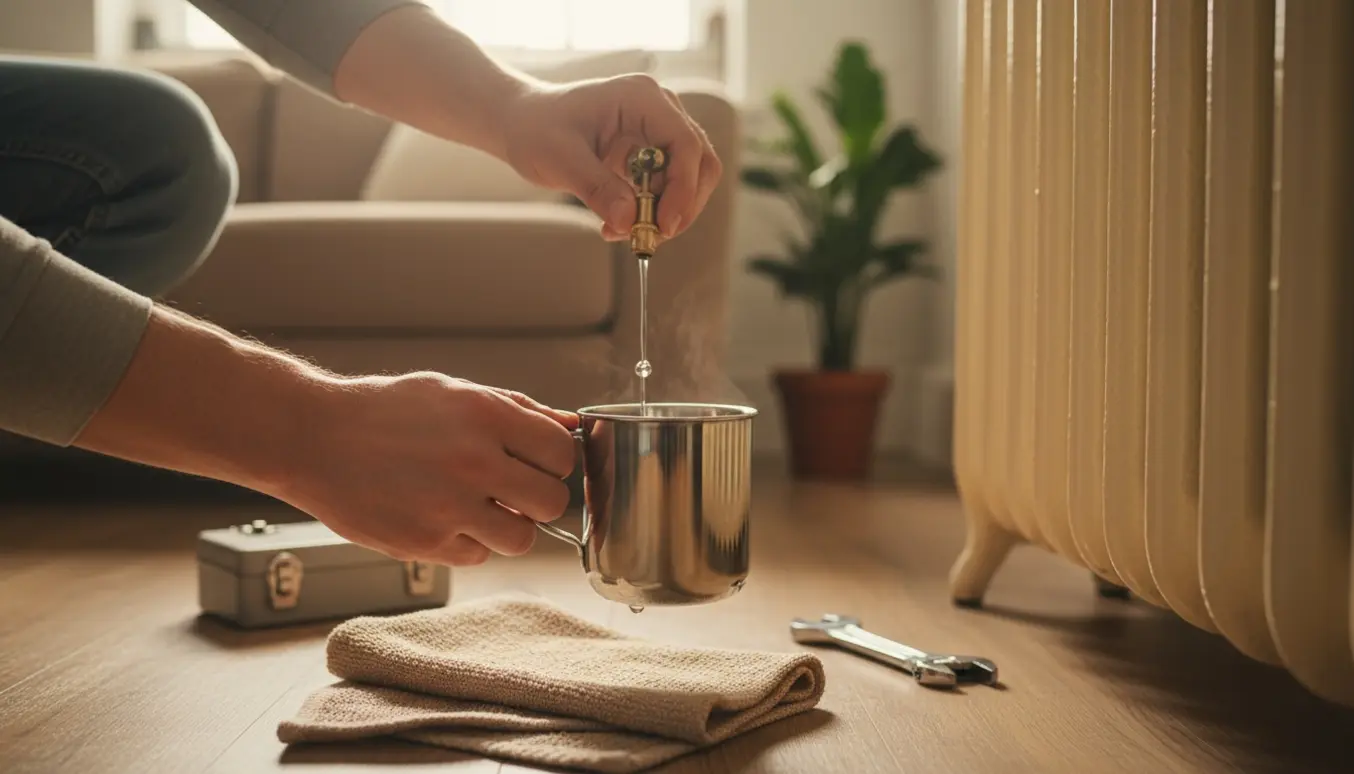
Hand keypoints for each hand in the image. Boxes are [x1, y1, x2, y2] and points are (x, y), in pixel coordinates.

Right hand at [278, 372, 577, 566]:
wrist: (314, 438)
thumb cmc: (387, 411)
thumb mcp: (454, 391)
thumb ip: (518, 409)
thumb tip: (570, 425)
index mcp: (486, 416)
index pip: (562, 453)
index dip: (555, 461)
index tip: (537, 462)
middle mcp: (474, 462)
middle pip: (553, 502)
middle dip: (539, 497)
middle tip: (512, 488)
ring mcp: (450, 507)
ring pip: (522, 539)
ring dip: (509, 526)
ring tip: (479, 506)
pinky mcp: (425, 543)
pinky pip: (478, 556)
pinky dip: (468, 542)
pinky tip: (442, 516)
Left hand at [500, 74, 722, 242]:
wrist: (523, 123)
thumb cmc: (537, 129)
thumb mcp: (560, 158)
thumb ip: (597, 189)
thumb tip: (630, 222)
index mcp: (642, 98)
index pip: (685, 145)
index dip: (683, 189)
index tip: (663, 226)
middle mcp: (659, 111)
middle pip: (699, 163)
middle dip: (683, 205)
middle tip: (652, 236)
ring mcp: (658, 131)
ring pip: (689, 180)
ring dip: (666, 213)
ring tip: (625, 232)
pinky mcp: (650, 154)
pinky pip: (666, 188)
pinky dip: (651, 213)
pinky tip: (618, 225)